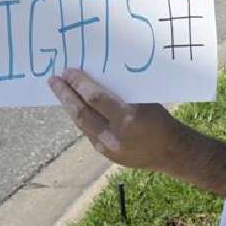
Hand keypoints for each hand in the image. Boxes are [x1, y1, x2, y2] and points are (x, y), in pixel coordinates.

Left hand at [49, 69, 190, 171]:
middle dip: (65, 95)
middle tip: (54, 80)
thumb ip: (121, 95)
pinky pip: (88, 132)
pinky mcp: (105, 154)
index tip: (69, 71)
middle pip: (81, 113)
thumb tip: (97, 79)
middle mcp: (114, 135)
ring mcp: (108, 147)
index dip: (79, 84)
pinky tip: (76, 109)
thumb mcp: (145, 102)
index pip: (96, 98)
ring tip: (60, 92)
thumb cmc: (160, 119)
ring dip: (69, 107)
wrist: (170, 151)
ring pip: (81, 124)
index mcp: (129, 117)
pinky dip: (81, 118)